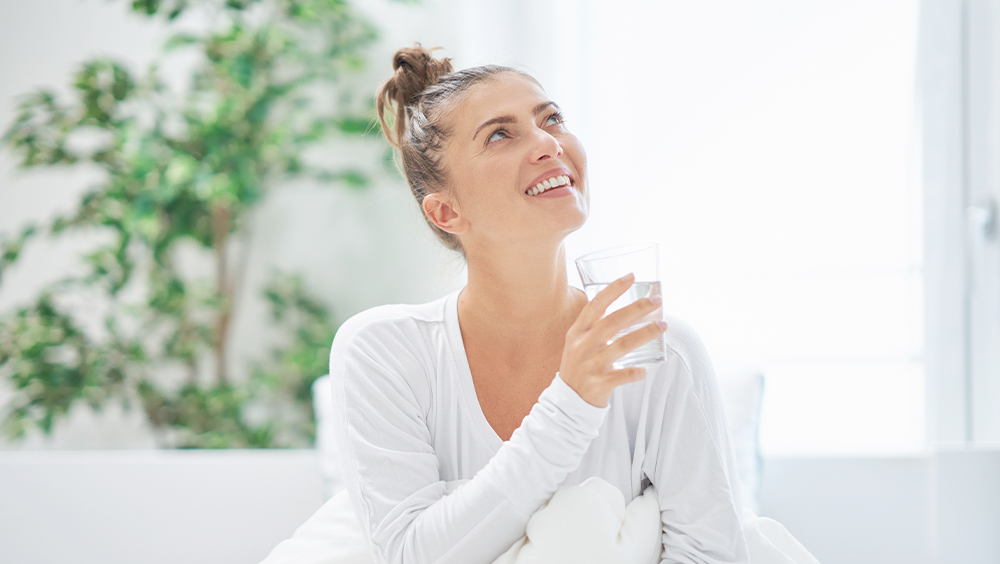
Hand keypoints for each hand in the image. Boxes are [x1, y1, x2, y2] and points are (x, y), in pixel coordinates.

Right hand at [558, 273, 666, 406]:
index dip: (613, 289)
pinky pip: (622, 376)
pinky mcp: (599, 384)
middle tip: (656, 301)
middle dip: (637, 308)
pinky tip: (646, 369)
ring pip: (622, 345)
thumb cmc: (578, 366)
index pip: (595, 305)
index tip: (630, 277)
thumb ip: (595, 326)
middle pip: (613, 322)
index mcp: (577, 333)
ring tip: (663, 326)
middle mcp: (583, 346)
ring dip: (645, 334)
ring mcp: (591, 365)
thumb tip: (625, 307)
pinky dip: (635, 372)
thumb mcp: (578, 343)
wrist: (567, 401)